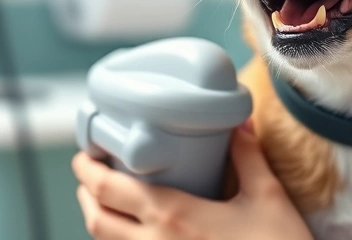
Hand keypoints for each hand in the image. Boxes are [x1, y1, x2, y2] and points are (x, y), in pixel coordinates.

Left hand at [72, 120, 313, 239]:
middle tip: (89, 173)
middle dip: (85, 193)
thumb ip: (248, 156)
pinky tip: (138, 230)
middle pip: (96, 219)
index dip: (87, 170)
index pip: (109, 190)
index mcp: (173, 216)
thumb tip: (240, 122)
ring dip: (100, 218)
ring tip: (109, 199)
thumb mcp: (267, 196)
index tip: (85, 153)